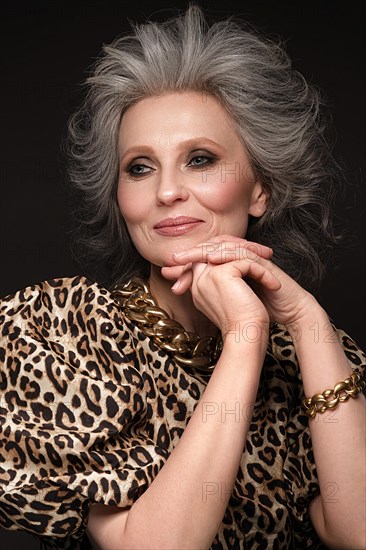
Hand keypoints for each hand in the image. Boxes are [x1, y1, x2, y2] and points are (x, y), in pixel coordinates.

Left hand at [163, 236, 318, 328]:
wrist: (289, 312)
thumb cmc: (262, 307)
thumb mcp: (231, 299)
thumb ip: (212, 292)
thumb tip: (189, 294)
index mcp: (231, 264)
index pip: (204, 258)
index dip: (186, 266)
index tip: (168, 276)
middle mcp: (240, 256)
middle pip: (211, 247)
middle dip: (189, 255)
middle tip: (171, 262)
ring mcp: (252, 256)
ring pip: (224, 246)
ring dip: (202, 251)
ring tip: (184, 258)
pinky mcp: (262, 260)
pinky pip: (242, 252)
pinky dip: (226, 254)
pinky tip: (211, 259)